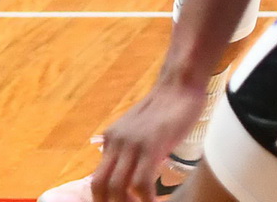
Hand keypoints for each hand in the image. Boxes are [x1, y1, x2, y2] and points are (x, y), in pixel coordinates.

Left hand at [92, 77, 205, 201]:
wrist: (178, 85)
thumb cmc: (166, 110)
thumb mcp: (140, 131)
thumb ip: (131, 149)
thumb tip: (133, 175)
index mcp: (110, 139)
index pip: (97, 179)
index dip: (104, 201)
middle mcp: (115, 141)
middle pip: (99, 186)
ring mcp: (131, 143)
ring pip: (117, 187)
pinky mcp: (150, 145)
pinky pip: (142, 182)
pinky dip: (147, 200)